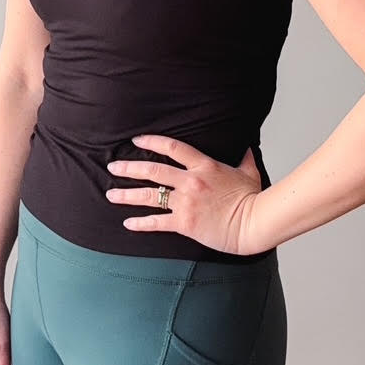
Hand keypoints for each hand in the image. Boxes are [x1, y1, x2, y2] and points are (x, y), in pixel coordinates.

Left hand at [105, 134, 263, 255]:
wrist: (253, 222)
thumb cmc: (252, 198)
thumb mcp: (249, 172)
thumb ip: (244, 158)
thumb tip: (246, 146)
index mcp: (204, 166)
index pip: (172, 148)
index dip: (152, 142)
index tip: (137, 140)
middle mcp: (190, 182)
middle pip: (152, 170)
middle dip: (129, 168)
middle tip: (113, 166)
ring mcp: (185, 203)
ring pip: (149, 195)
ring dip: (127, 194)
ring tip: (110, 194)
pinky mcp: (184, 223)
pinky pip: (157, 222)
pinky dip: (140, 223)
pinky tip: (128, 223)